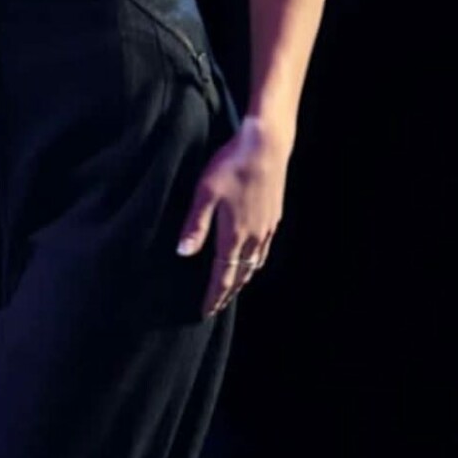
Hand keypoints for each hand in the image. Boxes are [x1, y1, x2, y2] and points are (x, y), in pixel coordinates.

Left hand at [176, 116, 287, 318]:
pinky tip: (253, 258)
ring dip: (242, 280)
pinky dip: (255, 262)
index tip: (205, 312)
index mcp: (234, 235)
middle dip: (227, 294)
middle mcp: (253, 238)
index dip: (213, 296)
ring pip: (254, 265)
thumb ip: (195, 224)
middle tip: (216, 307)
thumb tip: (183, 253)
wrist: (267, 145)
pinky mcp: (274, 216)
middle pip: (240, 276)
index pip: (223, 276)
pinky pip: (264, 250)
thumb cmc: (232, 165)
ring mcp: (266, 228)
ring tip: (232, 288)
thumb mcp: (206, 192)